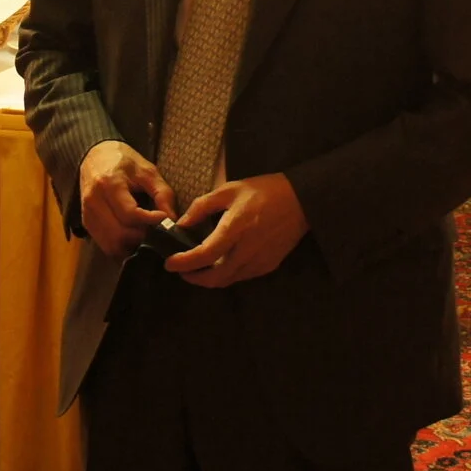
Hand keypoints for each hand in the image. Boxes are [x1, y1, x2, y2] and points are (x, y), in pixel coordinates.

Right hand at [77, 141, 175, 258]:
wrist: (95, 156)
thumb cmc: (124, 162)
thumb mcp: (148, 171)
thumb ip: (163, 194)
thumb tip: (172, 220)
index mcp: (109, 183)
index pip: (130, 214)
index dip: (150, 221)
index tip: (164, 219)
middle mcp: (94, 201)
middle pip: (119, 234)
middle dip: (141, 237)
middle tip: (155, 231)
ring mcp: (87, 214)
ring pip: (111, 245)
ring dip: (131, 246)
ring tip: (144, 236)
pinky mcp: (86, 223)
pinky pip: (105, 245)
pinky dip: (121, 247)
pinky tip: (133, 238)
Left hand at [165, 173, 309, 287]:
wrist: (301, 200)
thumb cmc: (263, 191)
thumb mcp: (229, 190)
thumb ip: (202, 207)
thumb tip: (181, 224)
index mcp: (236, 228)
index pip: (204, 255)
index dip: (183, 263)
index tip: (169, 263)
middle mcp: (247, 250)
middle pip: (214, 278)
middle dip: (193, 278)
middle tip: (181, 269)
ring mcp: (260, 261)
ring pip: (227, 280)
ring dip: (209, 278)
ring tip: (198, 266)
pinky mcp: (268, 266)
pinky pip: (241, 277)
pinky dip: (226, 275)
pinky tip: (221, 262)